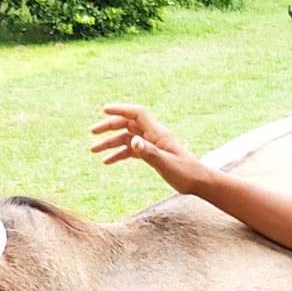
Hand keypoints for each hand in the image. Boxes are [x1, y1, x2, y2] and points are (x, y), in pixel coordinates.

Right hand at [90, 104, 208, 193]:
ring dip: (110, 143)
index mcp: (157, 133)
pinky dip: (119, 154)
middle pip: (127, 124)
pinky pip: (131, 150)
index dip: (120, 109)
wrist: (198, 181)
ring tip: (93, 150)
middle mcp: (153, 136)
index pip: (137, 114)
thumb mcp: (166, 164)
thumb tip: (133, 141)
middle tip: (92, 132)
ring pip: (126, 138)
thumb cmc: (185, 173)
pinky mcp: (152, 154)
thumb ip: (149, 152)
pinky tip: (107, 162)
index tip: (104, 110)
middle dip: (109, 126)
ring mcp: (152, 145)